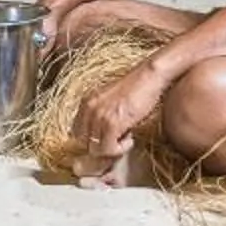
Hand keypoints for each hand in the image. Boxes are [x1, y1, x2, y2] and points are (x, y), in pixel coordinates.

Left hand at [71, 72, 161, 187]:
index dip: (92, 140)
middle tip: (116, 141)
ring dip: (112, 149)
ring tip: (125, 139)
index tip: (106, 140)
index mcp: (86, 102)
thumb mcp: (111, 100)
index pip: (76, 132)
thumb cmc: (136, 87)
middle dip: (100, 146)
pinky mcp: (112, 123)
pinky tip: (130, 139)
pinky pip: (108, 148)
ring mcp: (99, 116)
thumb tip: (101, 137)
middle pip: (83, 142)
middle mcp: (89, 109)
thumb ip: (102, 114)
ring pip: (95, 149)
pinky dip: (120, 149)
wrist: (150, 76)